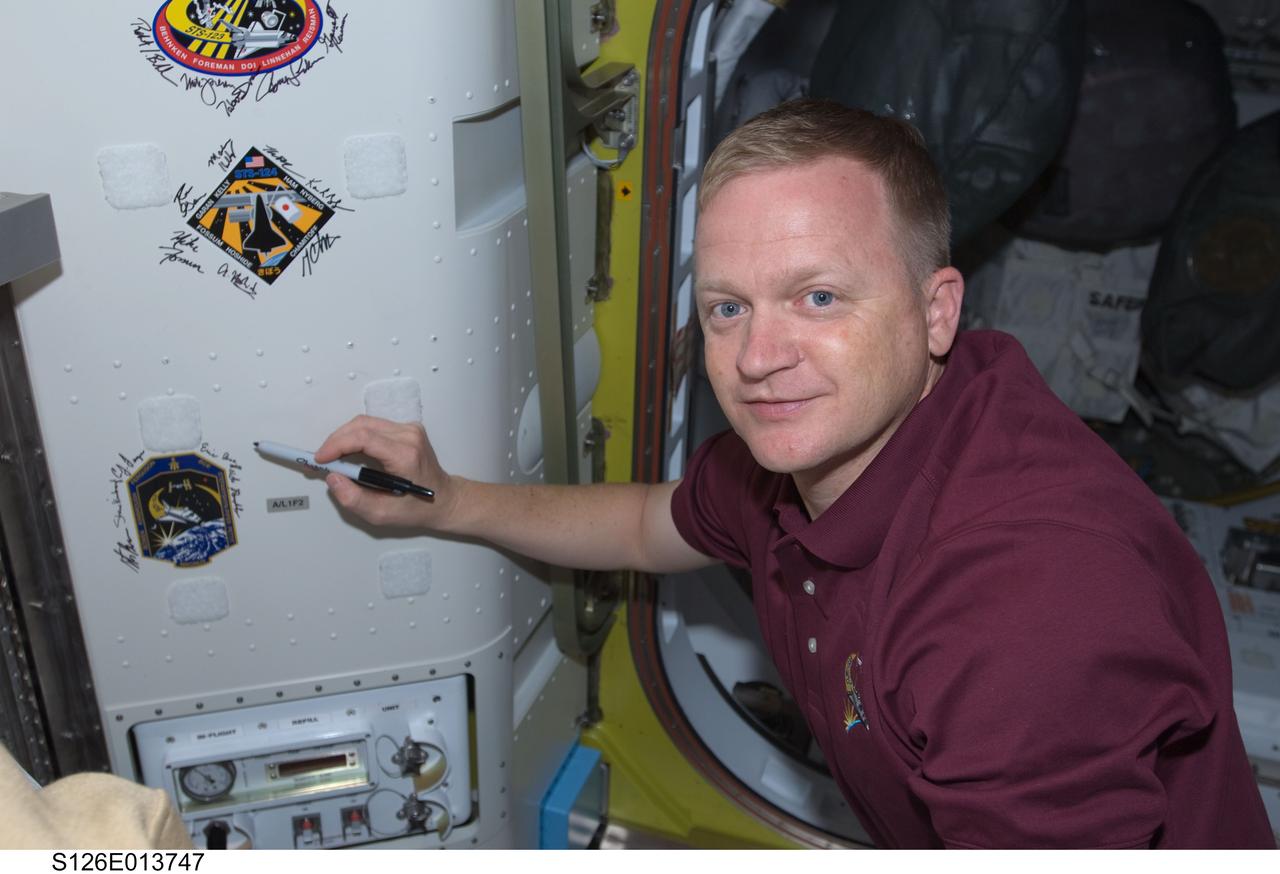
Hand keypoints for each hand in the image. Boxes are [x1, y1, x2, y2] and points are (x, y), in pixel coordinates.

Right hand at [314, 415, 457, 529]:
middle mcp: (409, 436)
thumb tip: (332, 478)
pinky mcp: (408, 430)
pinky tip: (349, 453)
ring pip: (366, 423)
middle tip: (322, 459)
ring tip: (332, 457)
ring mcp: (410, 430)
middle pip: (362, 425)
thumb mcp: (382, 514)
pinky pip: (374, 427)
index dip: (336, 445)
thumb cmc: (417, 508)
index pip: (363, 438)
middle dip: (336, 440)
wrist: (445, 500)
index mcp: (406, 455)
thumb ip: (353, 499)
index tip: (320, 459)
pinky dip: (357, 437)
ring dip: (345, 438)